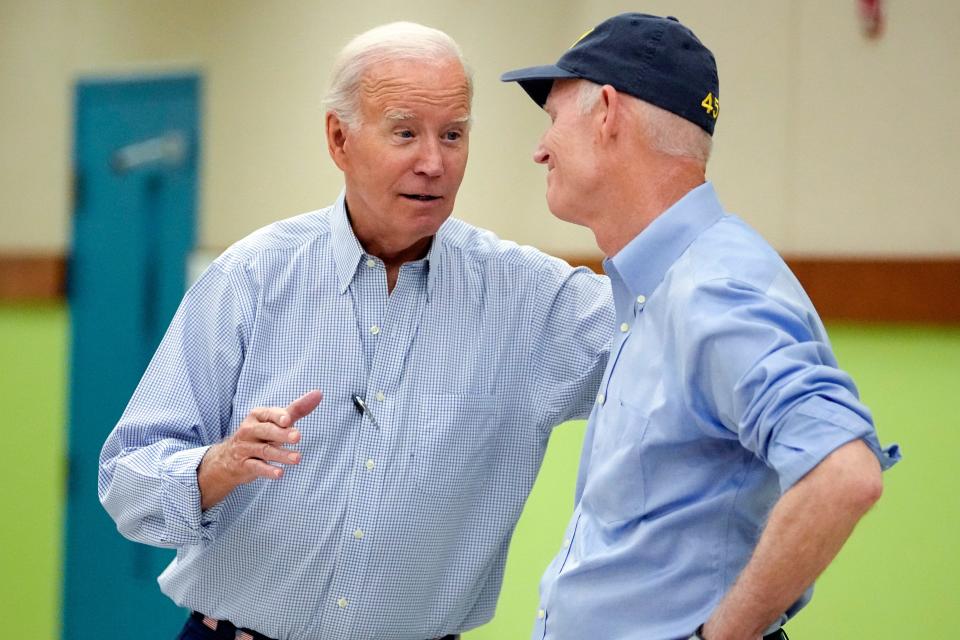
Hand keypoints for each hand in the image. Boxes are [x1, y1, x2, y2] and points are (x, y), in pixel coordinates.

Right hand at [197, 390, 322, 508]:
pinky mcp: (244, 465)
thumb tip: (319, 393)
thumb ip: (297, 409)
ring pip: (265, 451)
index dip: (278, 416)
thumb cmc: (261, 435)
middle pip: (266, 431)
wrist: (229, 458)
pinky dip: (268, 470)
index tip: (288, 420)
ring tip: (298, 458)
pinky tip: (280, 473)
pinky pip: (256, 467)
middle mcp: (249, 430)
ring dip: (281, 455)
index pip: (269, 414)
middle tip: (297, 437)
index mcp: (258, 416)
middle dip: (281, 434)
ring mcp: (245, 448)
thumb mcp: (276, 421)